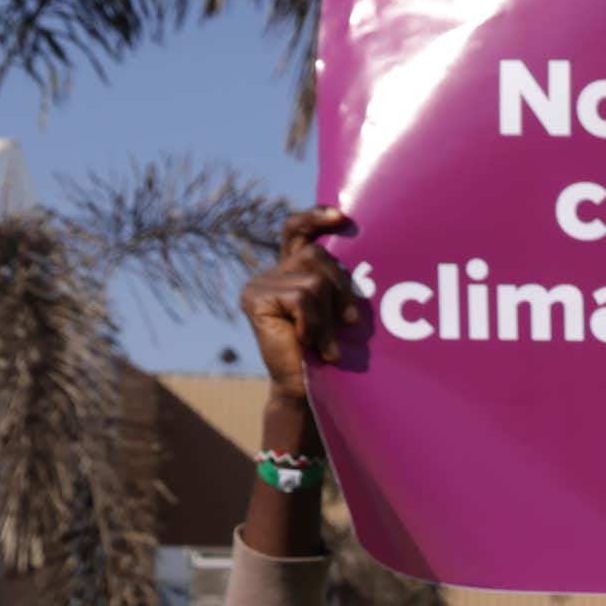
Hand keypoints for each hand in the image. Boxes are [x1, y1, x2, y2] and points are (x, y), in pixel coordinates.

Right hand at [243, 207, 361, 401]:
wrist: (306, 389)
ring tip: (323, 341)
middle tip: (345, 323)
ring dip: (328, 316)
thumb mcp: (336, 310)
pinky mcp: (255, 299)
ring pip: (314, 281)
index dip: (316, 218)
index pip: (297, 231)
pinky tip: (307, 342)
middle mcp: (271, 273)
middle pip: (318, 256)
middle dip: (342, 290)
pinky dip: (314, 324)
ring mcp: (259, 284)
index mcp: (291, 271)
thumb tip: (351, 242)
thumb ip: (335, 282)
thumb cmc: (328, 352)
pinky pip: (302, 298)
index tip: (342, 216)